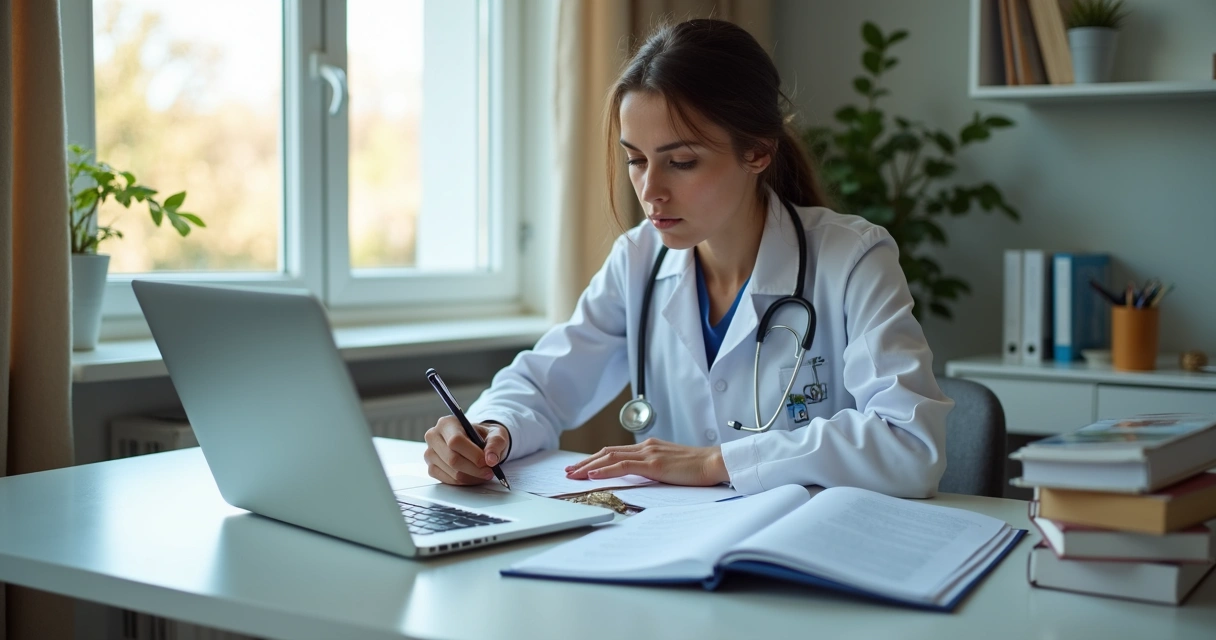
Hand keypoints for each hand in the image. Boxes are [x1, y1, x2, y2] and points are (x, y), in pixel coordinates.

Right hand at [423, 417, 510, 484]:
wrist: (476, 442)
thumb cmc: (484, 436)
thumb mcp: (496, 434)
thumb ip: (496, 444)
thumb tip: (491, 460)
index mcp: (447, 423)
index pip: (456, 441)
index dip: (473, 454)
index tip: (488, 462)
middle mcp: (434, 436)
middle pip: (452, 459)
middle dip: (474, 469)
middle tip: (489, 471)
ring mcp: (430, 453)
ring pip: (451, 472)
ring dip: (472, 477)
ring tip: (484, 473)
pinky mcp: (431, 468)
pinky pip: (448, 480)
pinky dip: (464, 482)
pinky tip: (473, 476)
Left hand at [564, 438, 727, 485]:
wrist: (715, 463)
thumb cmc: (698, 468)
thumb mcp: (670, 466)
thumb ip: (654, 468)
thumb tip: (639, 478)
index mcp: (649, 447)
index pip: (615, 451)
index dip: (595, 459)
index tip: (580, 468)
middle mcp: (645, 447)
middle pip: (607, 452)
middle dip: (585, 462)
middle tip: (568, 472)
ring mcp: (649, 454)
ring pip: (610, 457)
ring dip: (589, 466)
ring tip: (573, 475)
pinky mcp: (654, 464)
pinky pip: (624, 466)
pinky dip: (606, 470)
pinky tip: (593, 475)